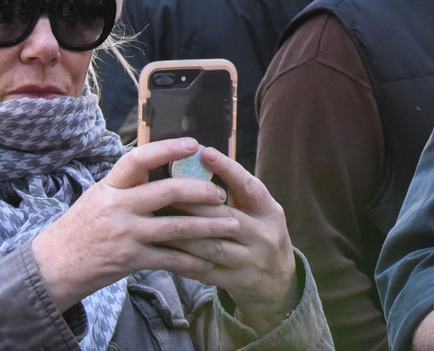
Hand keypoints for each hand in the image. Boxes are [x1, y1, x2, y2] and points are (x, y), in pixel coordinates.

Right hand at [31, 139, 243, 310]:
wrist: (51, 269)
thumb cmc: (78, 230)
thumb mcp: (97, 198)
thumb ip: (126, 186)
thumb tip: (161, 167)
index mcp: (109, 187)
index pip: (139, 159)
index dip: (167, 149)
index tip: (194, 144)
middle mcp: (117, 207)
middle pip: (168, 192)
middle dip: (202, 191)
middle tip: (222, 193)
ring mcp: (124, 234)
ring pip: (177, 226)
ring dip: (209, 226)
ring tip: (232, 224)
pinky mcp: (129, 260)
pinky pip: (169, 258)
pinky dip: (192, 259)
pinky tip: (209, 260)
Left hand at [164, 148, 299, 332]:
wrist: (277, 282)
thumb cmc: (260, 235)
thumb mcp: (261, 212)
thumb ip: (238, 194)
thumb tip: (202, 161)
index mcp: (270, 212)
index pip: (249, 186)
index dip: (228, 169)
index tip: (205, 152)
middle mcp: (264, 235)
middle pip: (224, 216)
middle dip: (192, 202)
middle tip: (164, 188)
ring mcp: (250, 261)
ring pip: (210, 245)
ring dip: (181, 232)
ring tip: (156, 219)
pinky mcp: (234, 282)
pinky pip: (202, 269)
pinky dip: (181, 259)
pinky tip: (161, 249)